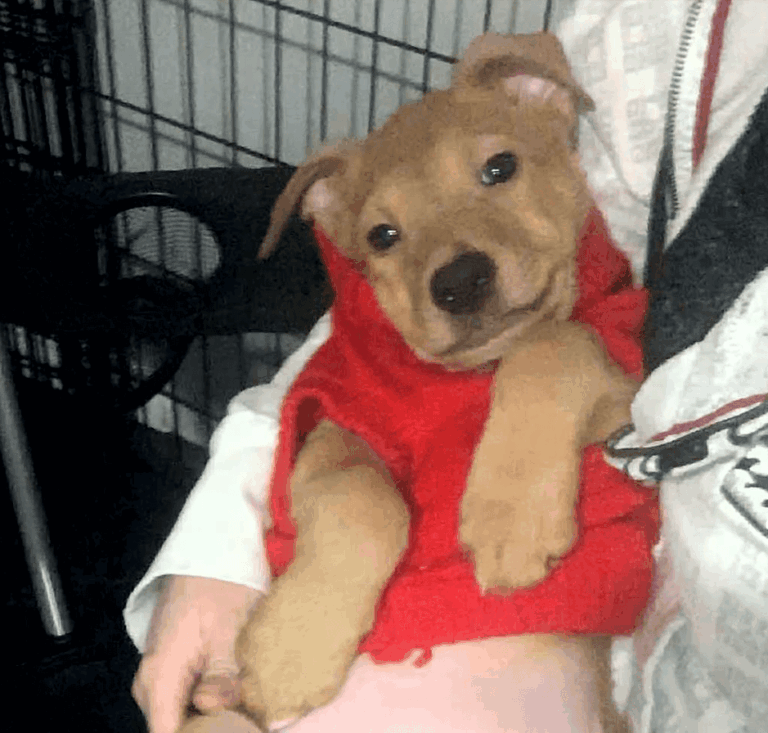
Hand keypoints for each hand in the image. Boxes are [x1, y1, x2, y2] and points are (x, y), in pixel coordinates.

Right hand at [132, 576, 261, 732]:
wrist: (210, 550)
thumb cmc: (219, 583)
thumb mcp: (228, 627)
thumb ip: (221, 674)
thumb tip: (211, 709)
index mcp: (160, 675)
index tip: (229, 728)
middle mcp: (152, 681)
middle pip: (175, 727)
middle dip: (209, 728)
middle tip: (244, 718)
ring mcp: (163, 674)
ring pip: (182, 714)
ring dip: (212, 714)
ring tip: (243, 704)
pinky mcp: (176, 666)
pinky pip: (188, 697)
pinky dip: (212, 699)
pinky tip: (236, 692)